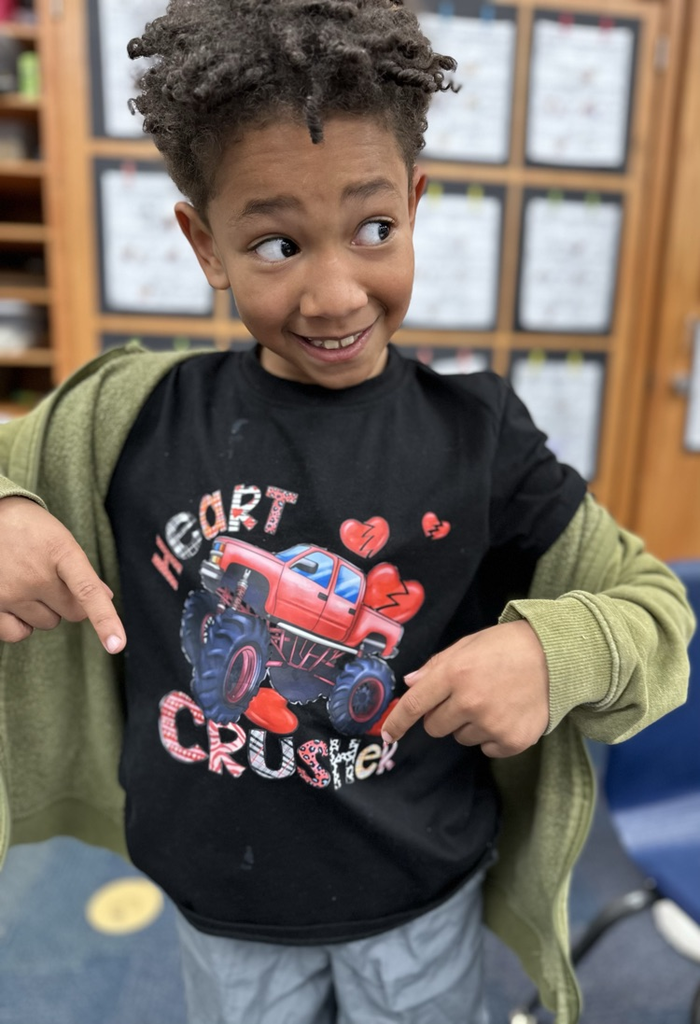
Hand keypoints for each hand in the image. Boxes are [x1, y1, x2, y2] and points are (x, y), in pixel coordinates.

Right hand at [0, 496, 124, 652]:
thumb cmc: (29, 529)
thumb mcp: (60, 539)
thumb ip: (82, 570)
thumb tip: (106, 597)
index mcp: (60, 551)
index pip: (87, 591)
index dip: (105, 619)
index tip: (117, 645)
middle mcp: (36, 575)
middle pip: (74, 613)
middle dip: (69, 600)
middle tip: (51, 578)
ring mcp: (11, 592)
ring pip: (48, 623)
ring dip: (45, 609)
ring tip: (28, 582)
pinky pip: (19, 633)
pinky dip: (22, 625)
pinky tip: (17, 603)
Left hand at [381, 620, 548, 757]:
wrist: (556, 656)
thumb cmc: (507, 646)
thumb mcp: (467, 645)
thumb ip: (436, 666)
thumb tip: (411, 684)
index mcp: (455, 673)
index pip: (415, 704)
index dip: (398, 721)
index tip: (387, 733)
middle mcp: (470, 701)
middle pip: (435, 727)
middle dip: (442, 715)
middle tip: (465, 696)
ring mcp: (492, 724)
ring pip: (461, 738)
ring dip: (470, 724)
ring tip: (493, 699)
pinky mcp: (512, 741)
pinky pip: (487, 749)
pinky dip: (493, 736)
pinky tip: (507, 713)